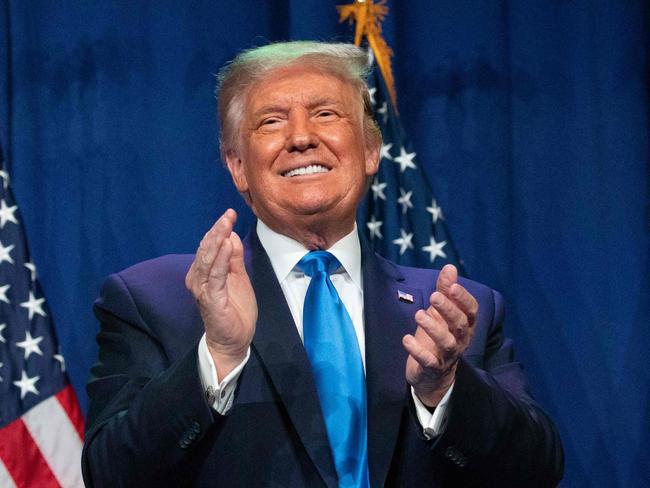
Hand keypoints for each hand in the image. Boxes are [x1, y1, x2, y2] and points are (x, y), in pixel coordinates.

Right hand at [185, 209, 256, 378]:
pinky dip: (221, 259)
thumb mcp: (238, 277)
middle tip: (228, 214)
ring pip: (208, 259)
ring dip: (217, 240)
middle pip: (206, 249)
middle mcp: (198, 278)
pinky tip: (227, 245)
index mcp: (204, 272)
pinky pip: (216, 276)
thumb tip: (231, 235)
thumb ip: (234, 258)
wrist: (234, 340)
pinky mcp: (210, 299)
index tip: (229, 213)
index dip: (219, 229)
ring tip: (226, 224)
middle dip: (218, 230)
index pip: (209, 246)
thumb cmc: (235, 310)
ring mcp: (203, 289)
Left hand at [403, 264, 477, 406]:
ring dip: (433, 328)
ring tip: (418, 314)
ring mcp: (447, 355)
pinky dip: (418, 351)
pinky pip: (428, 361)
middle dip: (448, 310)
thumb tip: (450, 267)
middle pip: (460, 324)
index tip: (452, 287)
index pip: (471, 311)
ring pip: (447, 342)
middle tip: (434, 296)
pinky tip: (406, 339)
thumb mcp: (440, 313)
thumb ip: (445, 290)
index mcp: (465, 325)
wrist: (433, 376)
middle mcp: (460, 340)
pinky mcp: (432, 368)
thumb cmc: (437, 337)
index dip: (463, 299)